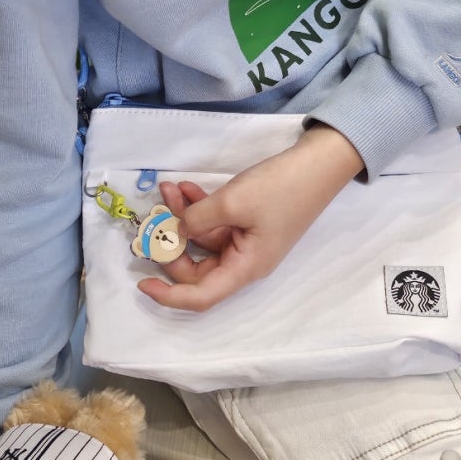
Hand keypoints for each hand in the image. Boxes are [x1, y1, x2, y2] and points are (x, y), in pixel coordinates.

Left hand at [137, 124, 362, 310]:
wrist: (318, 164)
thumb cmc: (280, 188)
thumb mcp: (232, 202)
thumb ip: (197, 219)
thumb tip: (176, 230)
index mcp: (245, 268)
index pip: (201, 296)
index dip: (169, 295)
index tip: (142, 282)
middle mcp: (243, 261)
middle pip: (196, 267)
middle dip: (172, 240)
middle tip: (157, 211)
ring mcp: (245, 242)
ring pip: (202, 240)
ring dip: (183, 216)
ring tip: (169, 188)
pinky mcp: (246, 223)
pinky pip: (215, 224)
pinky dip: (200, 207)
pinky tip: (186, 187)